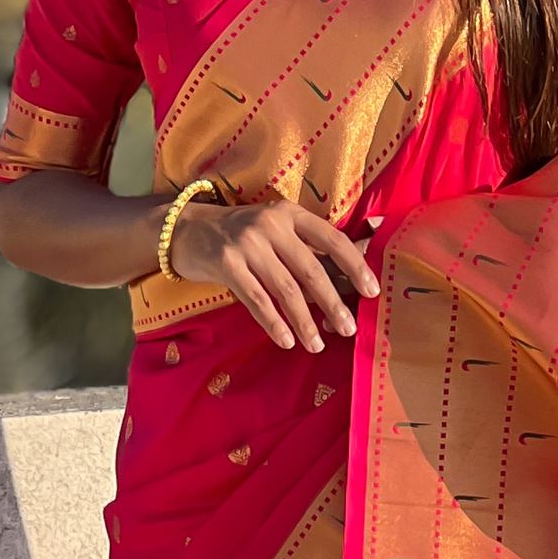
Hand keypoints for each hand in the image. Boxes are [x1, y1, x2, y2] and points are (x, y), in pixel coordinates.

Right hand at [170, 194, 378, 352]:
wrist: (186, 231)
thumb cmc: (241, 237)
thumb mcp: (275, 231)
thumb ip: (306, 250)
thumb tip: (348, 282)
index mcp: (291, 214)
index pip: (332, 238)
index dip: (355, 265)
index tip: (371, 291)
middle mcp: (271, 224)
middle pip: (311, 269)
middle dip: (333, 303)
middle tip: (349, 329)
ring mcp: (247, 242)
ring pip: (285, 289)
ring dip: (304, 321)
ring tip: (317, 345)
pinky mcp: (226, 262)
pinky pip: (257, 299)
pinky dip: (274, 323)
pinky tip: (287, 340)